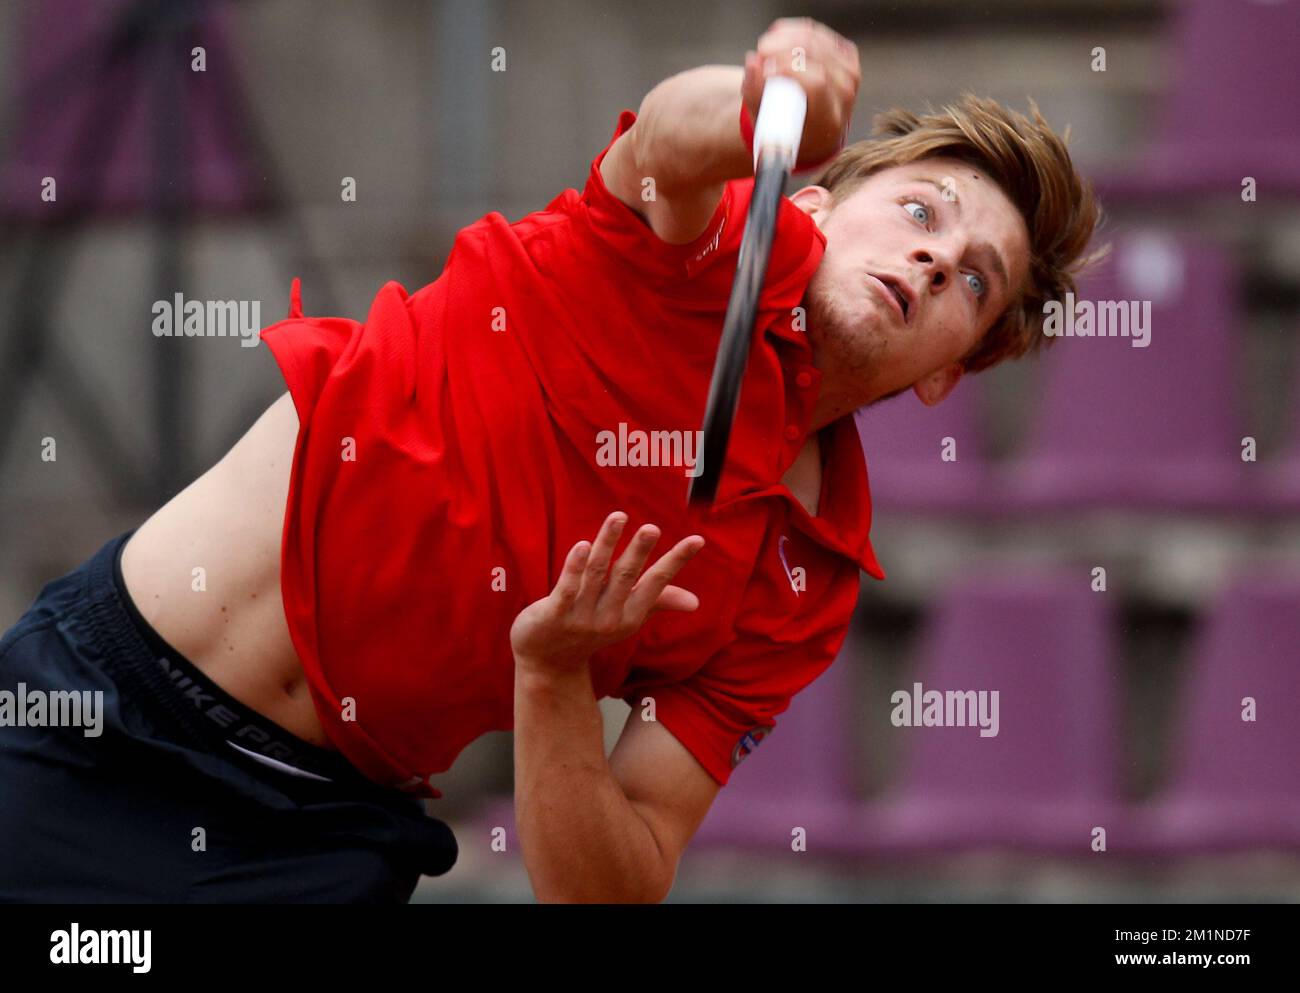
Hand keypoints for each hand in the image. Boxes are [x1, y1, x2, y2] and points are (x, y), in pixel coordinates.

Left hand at [510, 511, 705, 674]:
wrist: (549, 662)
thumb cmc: (592, 631)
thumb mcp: (627, 619)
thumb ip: (658, 602)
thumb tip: (696, 602)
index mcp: (630, 615)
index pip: (657, 583)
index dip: (676, 561)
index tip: (697, 539)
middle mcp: (609, 617)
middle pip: (626, 576)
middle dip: (639, 551)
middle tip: (652, 528)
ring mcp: (580, 616)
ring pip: (596, 573)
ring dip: (607, 544)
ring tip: (618, 517)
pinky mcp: (553, 614)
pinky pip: (566, 588)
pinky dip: (574, 567)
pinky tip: (583, 545)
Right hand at [741, 17, 859, 168]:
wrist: (816, 131)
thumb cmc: (789, 131)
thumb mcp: (768, 126)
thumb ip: (756, 96)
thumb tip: (752, 62)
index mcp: (830, 118)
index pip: (816, 83)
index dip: (788, 68)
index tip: (764, 69)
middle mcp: (845, 93)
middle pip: (814, 54)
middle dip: (781, 48)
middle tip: (759, 54)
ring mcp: (849, 71)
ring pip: (813, 37)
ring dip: (783, 39)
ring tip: (765, 50)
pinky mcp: (846, 54)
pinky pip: (815, 32)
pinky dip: (792, 32)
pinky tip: (776, 40)